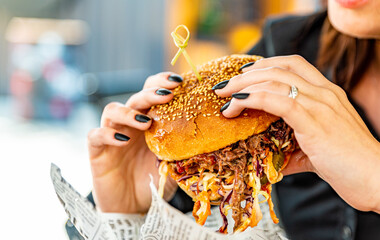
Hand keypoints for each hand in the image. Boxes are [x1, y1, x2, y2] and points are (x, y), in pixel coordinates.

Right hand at [87, 73, 182, 213]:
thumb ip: (183, 150)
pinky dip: (108, 134)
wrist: (132, 208)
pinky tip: (123, 140)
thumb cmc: (153, 181)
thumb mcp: (173, 164)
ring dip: (129, 112)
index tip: (179, 81)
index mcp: (149, 122)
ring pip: (112, 110)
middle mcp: (130, 124)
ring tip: (145, 123)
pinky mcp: (97, 151)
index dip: (161, 82)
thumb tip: (207, 138)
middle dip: (150, 93)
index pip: (151, 92)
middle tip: (167, 94)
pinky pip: (96, 135)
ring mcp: (111, 135)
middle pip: (135, 98)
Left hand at [214, 55, 379, 212]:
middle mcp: (324, 93)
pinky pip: (279, 102)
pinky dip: (254, 99)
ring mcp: (321, 105)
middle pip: (278, 68)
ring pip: (275, 81)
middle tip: (225, 86)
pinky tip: (237, 105)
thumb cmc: (350, 166)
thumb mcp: (319, 149)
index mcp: (327, 94)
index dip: (265, 65)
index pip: (293, 64)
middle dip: (246, 74)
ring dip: (243, 86)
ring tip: (225, 97)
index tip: (244, 75)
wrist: (377, 180)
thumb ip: (294, 149)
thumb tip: (273, 160)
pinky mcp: (315, 123)